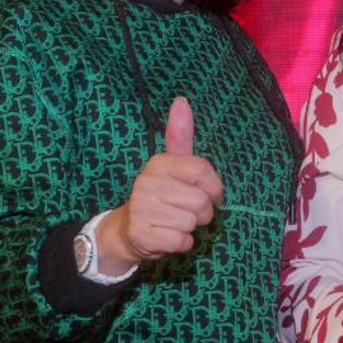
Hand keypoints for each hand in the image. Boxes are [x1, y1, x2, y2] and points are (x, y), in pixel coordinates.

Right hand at [96, 97, 223, 272]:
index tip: (211, 193)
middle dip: (203, 212)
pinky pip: (182, 241)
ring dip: (191, 227)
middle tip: (187, 211)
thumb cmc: (161, 194)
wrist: (129, 230)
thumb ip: (180, 135)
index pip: (202, 170)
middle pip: (201, 201)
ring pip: (192, 222)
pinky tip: (169, 236)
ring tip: (175, 222)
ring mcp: (142, 209)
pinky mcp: (142, 234)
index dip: (214, 186)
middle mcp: (147, 183)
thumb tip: (181, 100)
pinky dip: (182, 243)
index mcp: (159, 163)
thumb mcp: (172, 164)